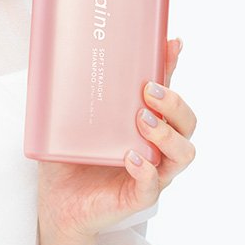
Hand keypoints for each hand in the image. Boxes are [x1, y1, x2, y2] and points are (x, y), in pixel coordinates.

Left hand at [36, 38, 196, 241]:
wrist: (58, 201)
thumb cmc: (70, 156)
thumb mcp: (74, 119)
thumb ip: (77, 93)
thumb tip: (64, 51)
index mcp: (145, 123)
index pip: (166, 93)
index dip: (173, 67)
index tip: (172, 43)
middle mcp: (156, 146)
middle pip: (186, 123)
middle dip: (174, 103)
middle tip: (149, 91)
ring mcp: (151, 172)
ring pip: (182, 154)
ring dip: (166, 134)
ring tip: (142, 121)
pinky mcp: (136, 197)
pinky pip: (151, 187)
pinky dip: (146, 172)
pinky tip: (132, 158)